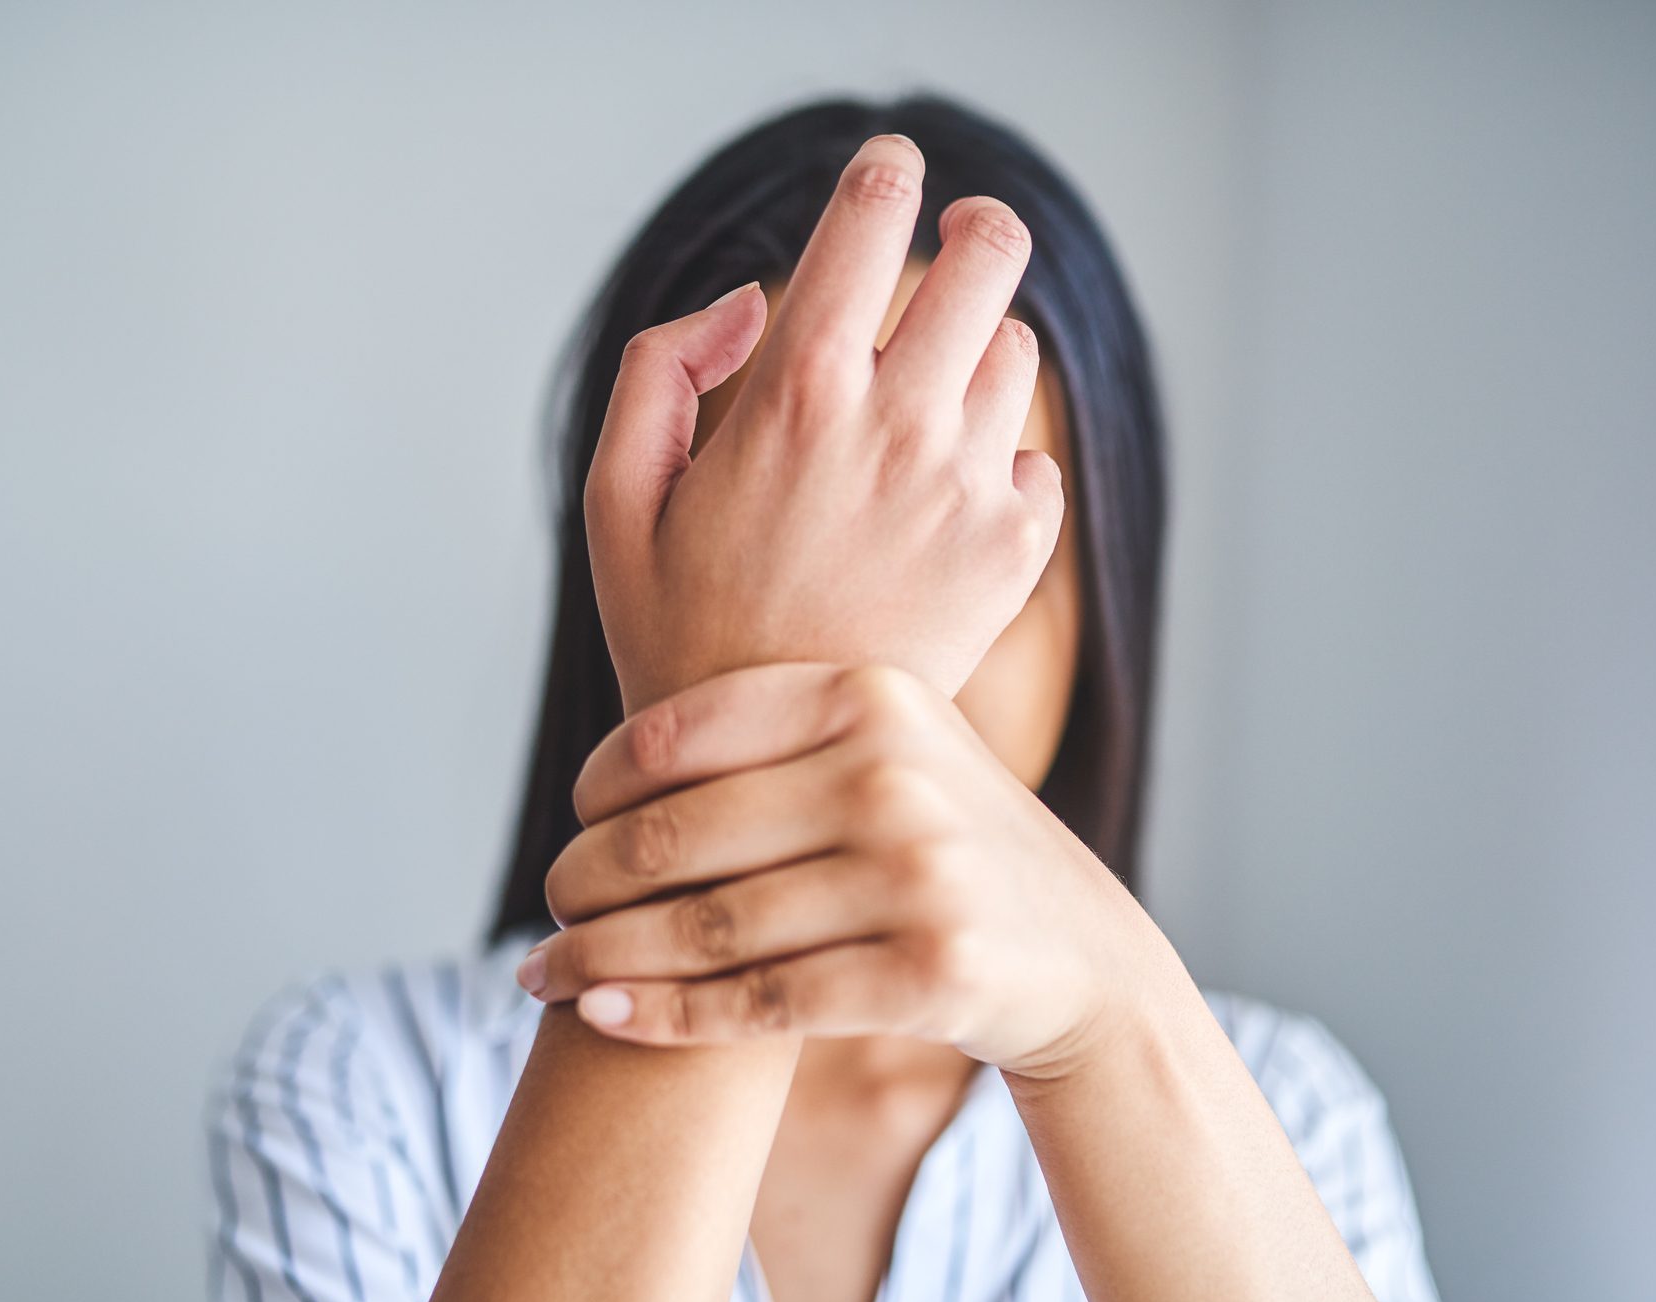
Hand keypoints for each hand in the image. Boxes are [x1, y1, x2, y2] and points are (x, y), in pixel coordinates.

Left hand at [519, 663, 1165, 1081]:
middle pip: (679, 836)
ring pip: (706, 927)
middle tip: (547, 904)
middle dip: (584, 878)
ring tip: (543, 973)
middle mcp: (894, 774)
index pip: (683, 731)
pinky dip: (665, 1015)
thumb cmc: (950, 843)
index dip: (601, 782)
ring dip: (600, 956)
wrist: (1083, 957)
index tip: (572, 817)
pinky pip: (758, 1000)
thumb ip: (786, 727)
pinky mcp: (928, 975)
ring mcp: (917, 876)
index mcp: (871, 694)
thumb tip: (615, 749)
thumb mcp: (897, 747)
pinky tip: (603, 1016)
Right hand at [584, 134, 1063, 712]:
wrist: (769, 776)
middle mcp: (901, 426)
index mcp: (797, 393)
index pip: (870, 216)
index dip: (884, 172)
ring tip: (918, 416)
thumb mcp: (617, 498)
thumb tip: (756, 298)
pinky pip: (1038, 463)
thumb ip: (662, 367)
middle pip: (987, 255)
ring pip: (1013, 353)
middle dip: (973, 231)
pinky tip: (944, 506)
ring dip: (973, 358)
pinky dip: (1001, 465)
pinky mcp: (1014, 556)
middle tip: (957, 241)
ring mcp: (970, 490)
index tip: (888, 171)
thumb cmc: (678, 633)